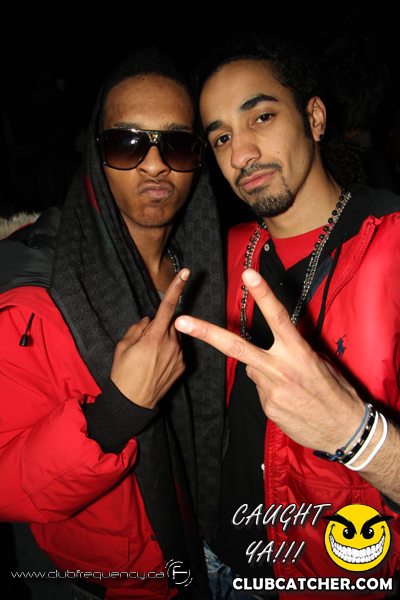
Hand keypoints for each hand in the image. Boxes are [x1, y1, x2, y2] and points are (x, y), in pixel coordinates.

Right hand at [110, 269, 188, 408]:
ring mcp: (179, 356)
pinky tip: (156, 365)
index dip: (176, 288)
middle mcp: (171, 344)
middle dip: (159, 326)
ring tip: (149, 357)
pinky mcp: (183, 366)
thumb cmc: (123, 373)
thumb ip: (137, 328)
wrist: (133, 403)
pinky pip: (177, 350)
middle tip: (144, 343)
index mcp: (154, 337)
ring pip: (174, 337)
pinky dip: (168, 352)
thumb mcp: (123, 346)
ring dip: (164, 340)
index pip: (167, 307)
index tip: (186, 273)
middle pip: (170, 324)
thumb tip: (148, 322)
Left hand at [175, 268, 365, 453]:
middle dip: (205, 333)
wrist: (344, 430)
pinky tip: (289, 398)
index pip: (277, 317)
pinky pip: (260, 389)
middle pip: (236, 346)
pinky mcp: (267, 407)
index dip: (262, 294)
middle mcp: (281, 369)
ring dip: (264, 370)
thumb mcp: (320, 361)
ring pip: (251, 369)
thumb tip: (273, 346)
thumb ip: (293, 349)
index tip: (247, 274)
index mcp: (298, 352)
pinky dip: (270, 389)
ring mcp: (271, 390)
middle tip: (180, 321)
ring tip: (290, 382)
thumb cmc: (335, 391)